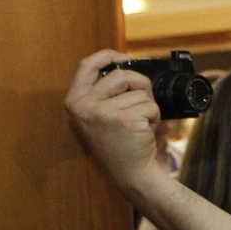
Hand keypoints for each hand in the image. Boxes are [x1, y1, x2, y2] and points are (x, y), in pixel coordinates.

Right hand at [63, 50, 167, 195]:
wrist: (132, 174)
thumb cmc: (121, 145)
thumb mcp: (101, 116)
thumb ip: (105, 93)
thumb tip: (126, 64)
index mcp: (75, 103)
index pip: (86, 66)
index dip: (106, 55)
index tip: (124, 56)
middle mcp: (83, 107)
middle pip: (121, 75)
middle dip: (140, 86)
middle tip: (144, 103)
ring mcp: (102, 113)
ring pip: (140, 93)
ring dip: (148, 108)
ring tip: (140, 126)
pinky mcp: (124, 119)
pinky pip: (151, 106)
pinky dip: (155, 117)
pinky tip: (146, 132)